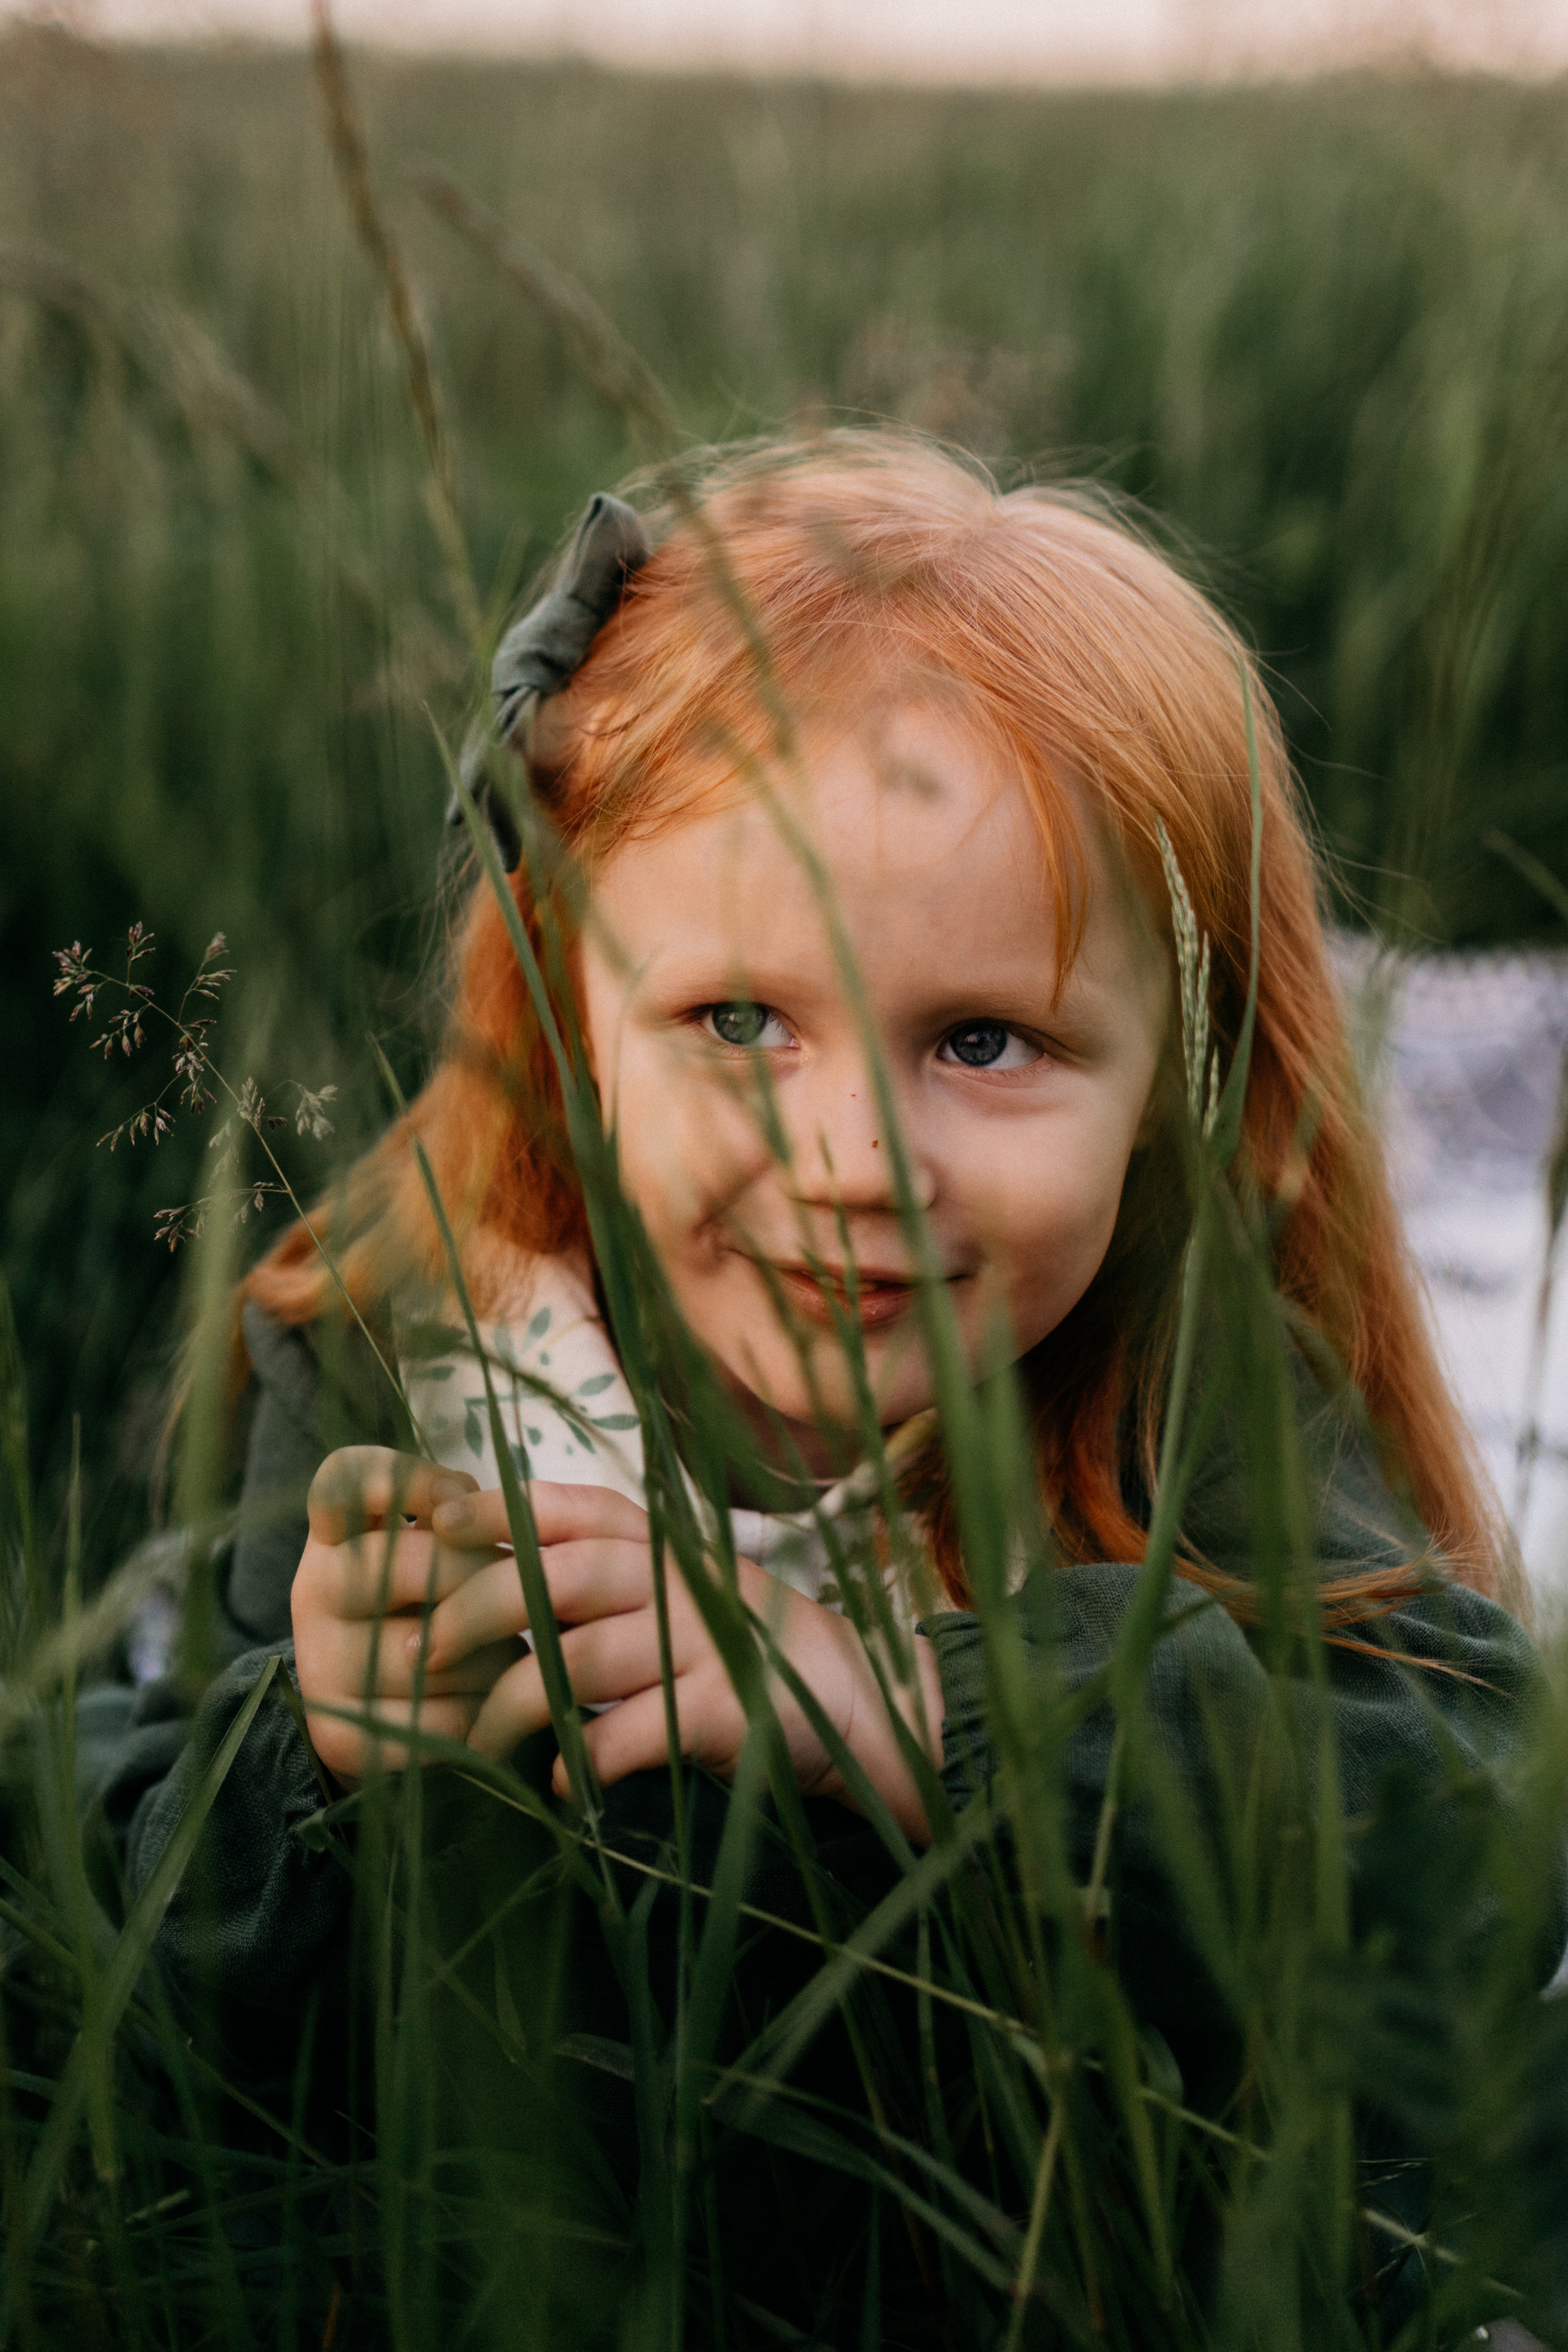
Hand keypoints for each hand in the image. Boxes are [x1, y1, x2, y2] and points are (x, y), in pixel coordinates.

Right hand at [291, 1445, 520, 1785]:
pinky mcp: (340, 1736)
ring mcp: (320, 1664)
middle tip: (514, 1595)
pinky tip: (490, 1702)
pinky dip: (480, 1710)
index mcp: (337, 1534)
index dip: (404, 1478)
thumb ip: (459, 1517)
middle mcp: (313, 1591)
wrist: (400, 1716)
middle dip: (480, 1576)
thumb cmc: (445, 1612)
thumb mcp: (448, 1552)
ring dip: (491, 1651)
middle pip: (401, 1562)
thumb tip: (462, 1501)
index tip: (458, 1496)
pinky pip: (435, 1717)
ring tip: (504, 1653)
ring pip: (429, 1647)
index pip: (343, 1480)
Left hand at [424, 1481, 945, 1843]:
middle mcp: (686, 1583)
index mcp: (671, 1548)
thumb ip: (613, 1580)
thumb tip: (495, 1572)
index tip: (439, 1522)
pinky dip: (583, 1758)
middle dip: (478, 1609)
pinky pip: (633, 1731)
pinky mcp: (730, 1710)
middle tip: (422, 1652)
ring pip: (582, 1658)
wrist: (868, 1710)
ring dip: (513, 1704)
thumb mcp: (688, 1596)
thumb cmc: (750, 1654)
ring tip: (476, 1743)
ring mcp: (712, 1643)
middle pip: (561, 1576)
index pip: (578, 1507)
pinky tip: (559, 1781)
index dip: (504, 1507)